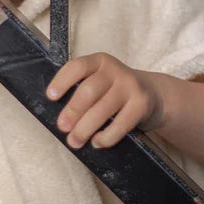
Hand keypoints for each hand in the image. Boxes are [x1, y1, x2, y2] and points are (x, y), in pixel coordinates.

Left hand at [46, 52, 162, 148]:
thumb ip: (82, 90)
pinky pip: (121, 123)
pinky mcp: (142, 103)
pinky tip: (97, 142)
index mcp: (99, 61)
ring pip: (103, 109)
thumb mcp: (100, 81)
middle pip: (89, 90)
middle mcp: (115, 70)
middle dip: (73, 111)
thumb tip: (60, 117)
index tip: (50, 96)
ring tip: (75, 141)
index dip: (62, 81)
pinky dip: (106, 136)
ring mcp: (130, 85)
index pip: (77, 67)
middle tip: (62, 127)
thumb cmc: (115, 91)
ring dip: (85, 128)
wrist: (153, 94)